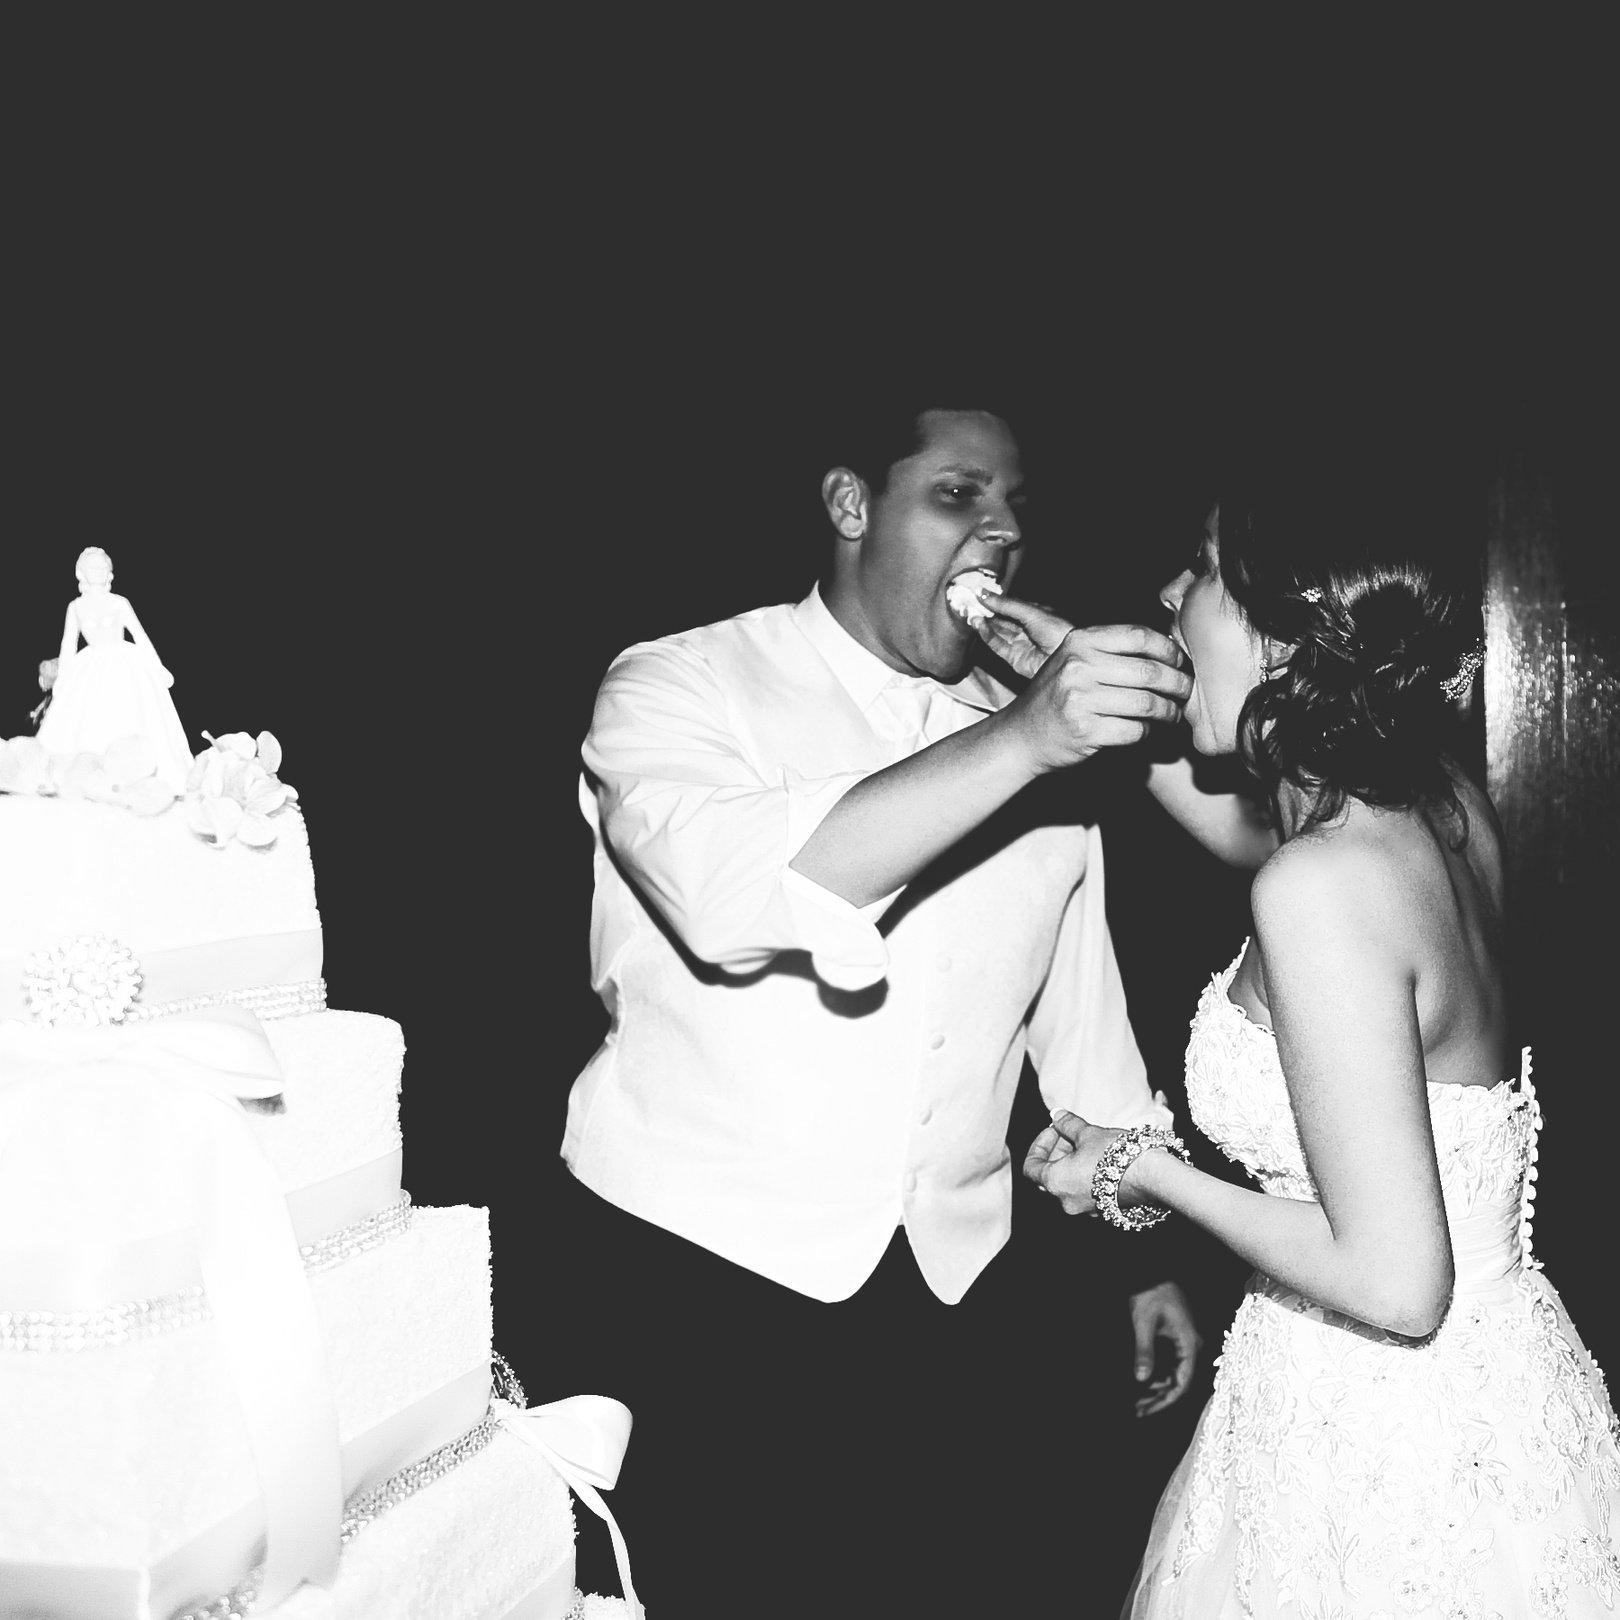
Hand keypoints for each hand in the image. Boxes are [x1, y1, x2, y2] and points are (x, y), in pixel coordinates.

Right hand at [980, 594, 1190, 771]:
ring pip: (1147, 703)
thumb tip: (1169, 648)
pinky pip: (1135, 730)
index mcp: (1079, 641)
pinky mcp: (1085, 731)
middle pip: (1149, 671)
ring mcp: (1080, 699)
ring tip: (1172, 714)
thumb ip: (1111, 650)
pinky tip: (1149, 731)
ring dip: (1168, 712)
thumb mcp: (1074, 660)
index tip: (1179, 662)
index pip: (1139, 636)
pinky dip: (1148, 733)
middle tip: (1186, 692)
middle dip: (1178, 684)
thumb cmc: (1056, 697)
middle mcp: (1078, 666)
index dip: (1169, 649)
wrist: (1021, 735)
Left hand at [1021, 1109, 1122, 1216]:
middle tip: (1070, 1132)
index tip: (1054, 1129)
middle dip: (1056, 1150)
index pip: (1030, 1166)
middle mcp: (1065, 1201)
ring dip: (1070, 1161)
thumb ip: (1067, 1124)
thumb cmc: (1117, 1154)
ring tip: (1088, 1142)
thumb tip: (1056, 1115)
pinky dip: (1083, 1174)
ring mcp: (1084, 1209)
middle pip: (1048, 1176)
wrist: (1152, 1177)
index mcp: (1054, 1183)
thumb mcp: (1088, 1133)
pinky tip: (1099, 1157)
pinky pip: (1083, 1191)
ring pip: (1066, 1183)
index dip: (1039, 1144)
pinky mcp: (1102, 1209)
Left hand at [1127, 1282, 1200, 1415]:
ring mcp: (1184, 1341)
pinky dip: (1157, 1374)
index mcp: (1189, 1343)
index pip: (1181, 1382)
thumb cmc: (1150, 1292)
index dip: (1165, 1400)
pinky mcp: (1175, 1336)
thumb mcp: (1143, 1322)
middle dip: (1159, 1398)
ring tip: (1138, 1401)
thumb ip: (1145, 1351)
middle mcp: (1191, 1345)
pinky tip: (1143, 1383)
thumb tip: (1141, 1379)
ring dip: (1158, 1388)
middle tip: (1138, 1410)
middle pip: (1178, 1381)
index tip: (1147, 1411)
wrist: (1153, 1268)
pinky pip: (1170, 1363)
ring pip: (1174, 1373)